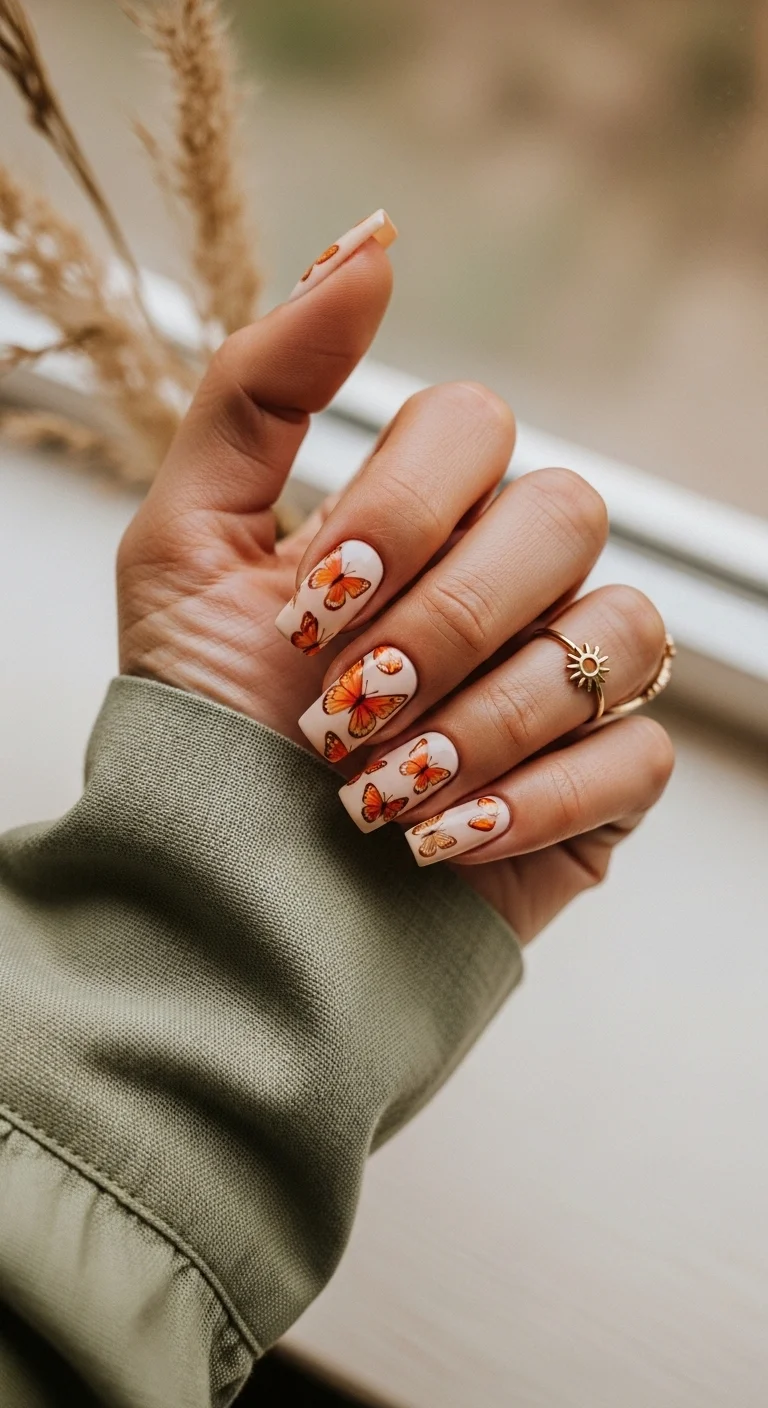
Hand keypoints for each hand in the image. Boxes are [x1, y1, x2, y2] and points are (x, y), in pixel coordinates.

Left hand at [118, 221, 673, 944]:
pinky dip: (534, 800)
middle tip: (341, 710)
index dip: (401, 508)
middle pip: (563, 515)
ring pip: (616, 634)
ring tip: (381, 792)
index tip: (309, 609)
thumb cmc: (206, 724)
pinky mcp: (605, 783)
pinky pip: (639, 752)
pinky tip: (443, 839)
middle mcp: (507, 577)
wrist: (231, 896)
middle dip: (441, 622)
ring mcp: (566, 676)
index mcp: (419, 511)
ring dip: (484, 721)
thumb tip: (371, 244)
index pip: (475, 423)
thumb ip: (261, 390)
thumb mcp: (186, 547)